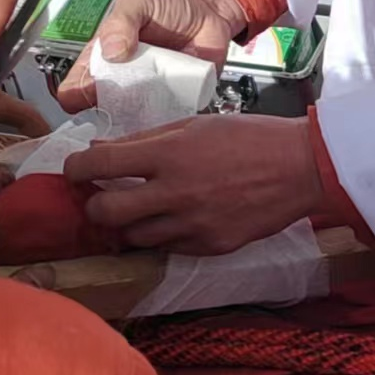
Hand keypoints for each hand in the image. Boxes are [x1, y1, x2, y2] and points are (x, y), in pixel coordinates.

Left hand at [55, 113, 326, 255]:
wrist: (300, 168)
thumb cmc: (248, 137)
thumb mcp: (193, 126)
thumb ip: (145, 141)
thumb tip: (101, 149)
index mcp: (167, 155)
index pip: (96, 165)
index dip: (75, 169)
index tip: (76, 171)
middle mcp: (174, 193)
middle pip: (105, 212)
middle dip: (94, 206)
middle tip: (102, 197)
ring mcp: (192, 225)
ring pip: (133, 237)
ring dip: (129, 224)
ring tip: (143, 209)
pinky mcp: (210, 246)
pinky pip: (168, 248)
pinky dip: (163, 236)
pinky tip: (176, 220)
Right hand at [56, 0, 248, 111]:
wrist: (206, 8)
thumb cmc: (165, 5)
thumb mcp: (137, 3)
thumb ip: (121, 21)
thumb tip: (112, 50)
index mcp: (104, 58)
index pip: (77, 84)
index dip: (73, 96)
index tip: (79, 102)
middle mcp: (123, 81)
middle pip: (103, 109)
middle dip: (103, 116)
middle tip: (113, 111)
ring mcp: (148, 94)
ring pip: (133, 120)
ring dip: (133, 124)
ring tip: (137, 119)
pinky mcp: (176, 100)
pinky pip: (166, 120)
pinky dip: (165, 124)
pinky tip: (164, 123)